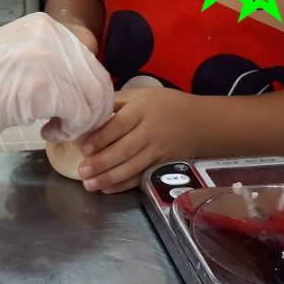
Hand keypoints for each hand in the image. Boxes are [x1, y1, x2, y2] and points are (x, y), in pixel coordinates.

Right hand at [0, 14, 114, 149]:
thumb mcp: (19, 58)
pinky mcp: (48, 87)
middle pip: (99, 80)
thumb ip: (49, 65)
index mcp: (49, 28)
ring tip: (56, 130)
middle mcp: (57, 38)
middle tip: (71, 127)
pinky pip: (79, 115)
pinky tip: (48, 132)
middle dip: (91, 111)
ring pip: (93, 100)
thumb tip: (76, 92)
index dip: (88, 92)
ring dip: (80, 123)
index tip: (71, 110)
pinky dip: (70, 130)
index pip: (89, 62)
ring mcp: (54, 61)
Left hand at [76, 88, 194, 193]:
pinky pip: (142, 176)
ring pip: (133, 167)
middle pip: (125, 149)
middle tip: (82, 171)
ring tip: (89, 184)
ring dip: (110, 178)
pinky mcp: (165, 165)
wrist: (200, 122)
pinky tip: (108, 188)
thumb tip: (87, 112)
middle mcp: (152, 130)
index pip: (120, 124)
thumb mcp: (140, 95)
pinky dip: (124, 185)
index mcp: (143, 109)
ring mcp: (160, 150)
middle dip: (102, 162)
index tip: (84, 147)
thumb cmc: (163, 105)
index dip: (101, 137)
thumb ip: (115, 102)